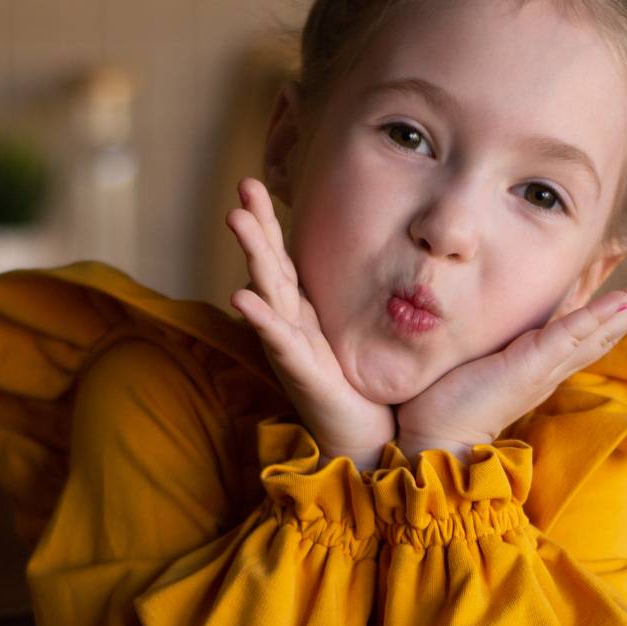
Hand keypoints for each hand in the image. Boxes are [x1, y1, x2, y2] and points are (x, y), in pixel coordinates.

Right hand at [226, 178, 395, 468]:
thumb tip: (390, 259)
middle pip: (270, 265)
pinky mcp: (302, 373)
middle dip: (256, 224)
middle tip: (244, 183)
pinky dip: (260, 319)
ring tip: (235, 218)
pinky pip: (278, 341)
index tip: (258, 182)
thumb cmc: (366, 391)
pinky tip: (240, 297)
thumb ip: (367, 299)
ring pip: (269, 292)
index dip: (271, 222)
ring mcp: (293, 348)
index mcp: (307, 314)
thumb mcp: (365, 333)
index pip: (284, 258)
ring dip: (252, 254)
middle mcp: (293, 326)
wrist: (365, 443)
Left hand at [396, 261, 626, 459]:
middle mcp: (551, 366)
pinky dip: (596, 318)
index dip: (615, 307)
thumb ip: (491, 345)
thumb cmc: (445, 405)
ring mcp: (544, 367)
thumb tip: (490, 326)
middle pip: (608, 329)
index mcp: (542, 365)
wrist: (433, 443)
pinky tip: (623, 300)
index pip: (587, 329)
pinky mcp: (528, 366)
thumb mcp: (477, 363)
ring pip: (600, 329)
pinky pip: (569, 337)